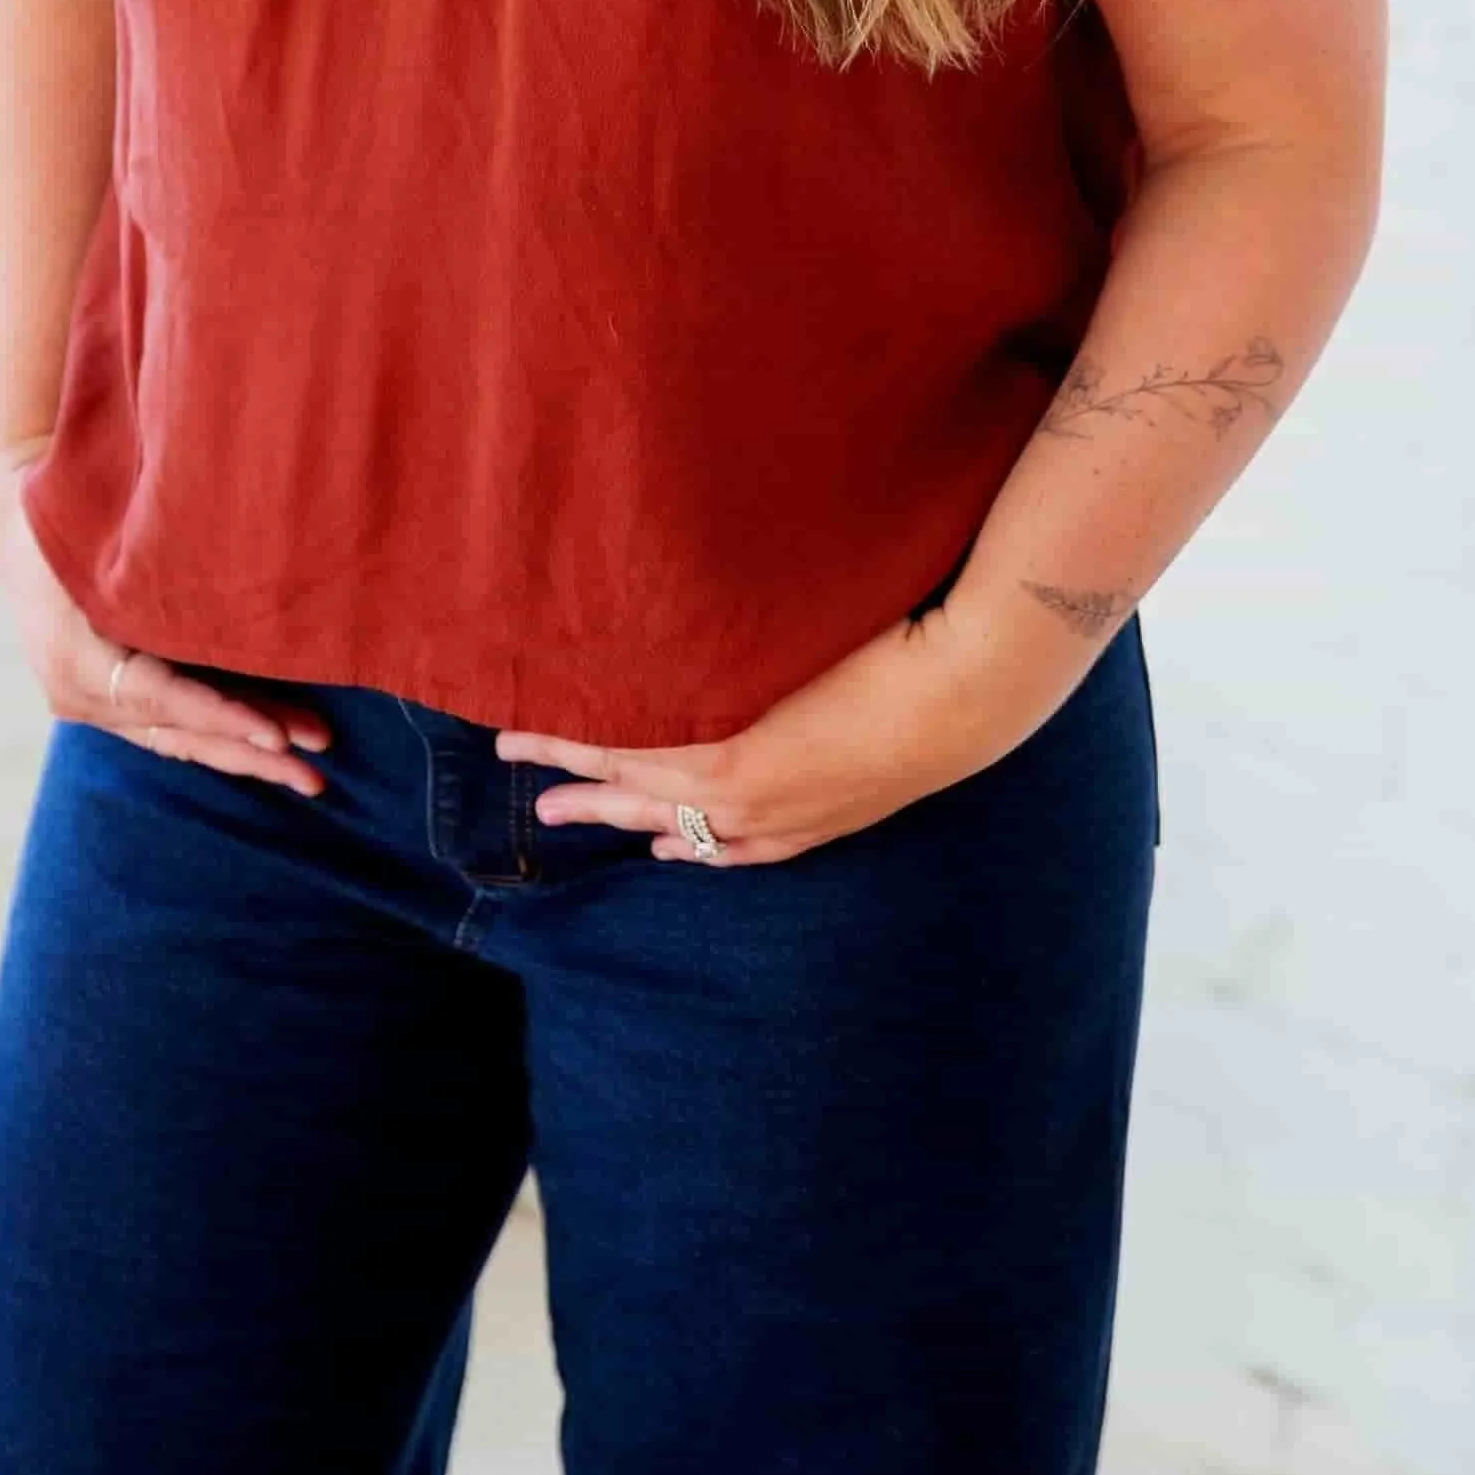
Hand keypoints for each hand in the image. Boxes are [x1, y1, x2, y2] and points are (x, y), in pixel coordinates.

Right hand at [0, 442, 334, 796]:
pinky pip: (166, 726)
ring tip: (310, 767)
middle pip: (176, 734)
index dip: (223, 717)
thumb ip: (158, 565)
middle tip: (315, 777)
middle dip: (248, 756)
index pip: (163, 698)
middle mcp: (79, 694)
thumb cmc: (69, 513)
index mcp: (77, 658)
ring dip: (243, 750)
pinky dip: (214, 733)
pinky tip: (266, 742)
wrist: (14, 522)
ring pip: (176, 738)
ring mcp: (87, 702)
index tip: (279, 736)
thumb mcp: (106, 535)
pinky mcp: (103, 698)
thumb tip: (234, 563)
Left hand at [492, 596, 1062, 867]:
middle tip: (529, 788)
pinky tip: (682, 856)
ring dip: (635, 821)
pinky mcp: (824, 822)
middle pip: (642, 799)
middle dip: (582, 790)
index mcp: (726, 755)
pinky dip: (701, 851)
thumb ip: (718, 643)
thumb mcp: (783, 638)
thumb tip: (653, 619)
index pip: (620, 750)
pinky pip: (743, 850)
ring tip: (585, 816)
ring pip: (687, 831)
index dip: (561, 741)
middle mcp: (746, 798)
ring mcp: (787, 818)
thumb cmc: (878, 642)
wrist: (966, 692)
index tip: (508, 733)